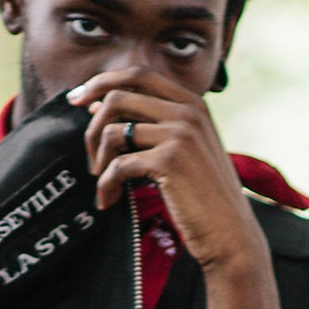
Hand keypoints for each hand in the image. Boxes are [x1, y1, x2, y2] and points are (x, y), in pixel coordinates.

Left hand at [72, 68, 260, 272]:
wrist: (230, 234)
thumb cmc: (203, 196)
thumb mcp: (182, 150)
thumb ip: (148, 124)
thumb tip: (98, 104)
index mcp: (192, 103)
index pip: (138, 74)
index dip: (102, 82)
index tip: (77, 100)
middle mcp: (188, 112)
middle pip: (118, 96)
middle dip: (93, 125)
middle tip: (90, 156)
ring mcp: (181, 134)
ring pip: (113, 131)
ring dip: (99, 160)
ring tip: (103, 182)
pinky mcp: (170, 161)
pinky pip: (118, 164)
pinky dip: (106, 184)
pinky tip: (109, 200)